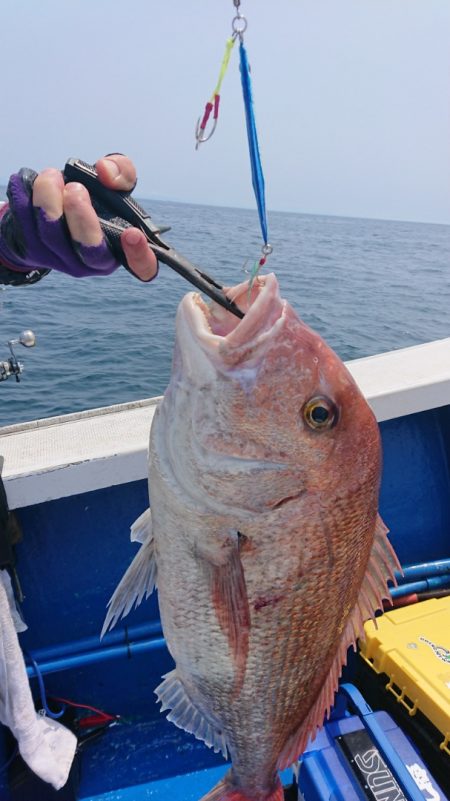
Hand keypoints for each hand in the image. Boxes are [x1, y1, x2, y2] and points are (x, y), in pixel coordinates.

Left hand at [0, 155, 157, 281]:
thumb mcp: (111, 182)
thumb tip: (105, 171)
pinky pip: (26, 227)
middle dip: (83, 219)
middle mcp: (95, 260)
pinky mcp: (35, 251)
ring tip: (50, 176)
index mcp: (121, 247)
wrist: (45, 210)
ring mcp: (63, 260)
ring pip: (53, 237)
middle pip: (92, 253)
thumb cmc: (89, 198)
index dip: (141, 256)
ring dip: (48, 201)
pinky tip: (25, 182)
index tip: (131, 233)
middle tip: (76, 189)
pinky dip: (24, 199)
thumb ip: (121, 171)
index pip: (143, 267)